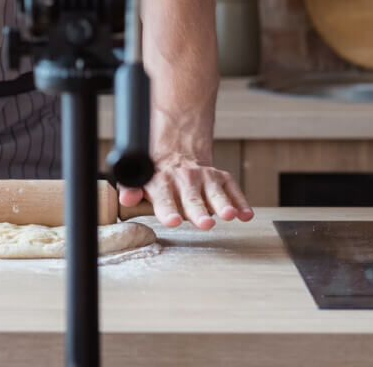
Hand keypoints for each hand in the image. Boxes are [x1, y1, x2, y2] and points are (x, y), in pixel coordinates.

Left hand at [118, 153, 253, 229]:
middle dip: (198, 212)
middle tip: (205, 224)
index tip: (173, 221)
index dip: (167, 210)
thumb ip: (132, 190)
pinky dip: (241, 202)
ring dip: (223, 204)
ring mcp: (205, 178)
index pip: (164, 197)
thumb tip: (126, 199)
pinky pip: (233, 190)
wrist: (178, 149)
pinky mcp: (221, 178)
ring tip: (229, 215)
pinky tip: (246, 214)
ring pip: (215, 193)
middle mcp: (184, 179)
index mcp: (161, 182)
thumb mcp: (140, 178)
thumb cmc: (157, 173)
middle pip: (192, 198)